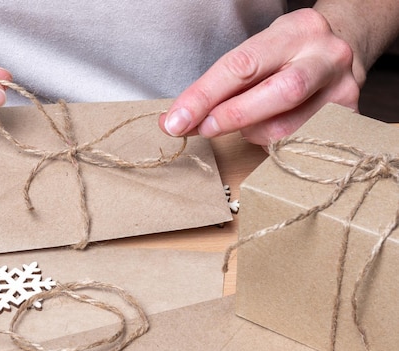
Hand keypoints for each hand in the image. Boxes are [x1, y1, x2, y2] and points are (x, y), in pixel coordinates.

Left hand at [159, 9, 359, 145]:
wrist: (342, 51)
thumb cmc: (286, 57)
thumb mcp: (256, 55)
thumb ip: (218, 87)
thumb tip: (174, 122)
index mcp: (295, 30)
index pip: (242, 64)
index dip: (204, 96)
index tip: (176, 121)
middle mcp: (325, 56)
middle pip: (278, 93)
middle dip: (233, 116)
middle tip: (205, 129)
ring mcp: (343, 89)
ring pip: (287, 128)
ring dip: (252, 134)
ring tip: (248, 124)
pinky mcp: (349, 120)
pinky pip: (299, 146)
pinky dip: (273, 145)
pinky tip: (270, 132)